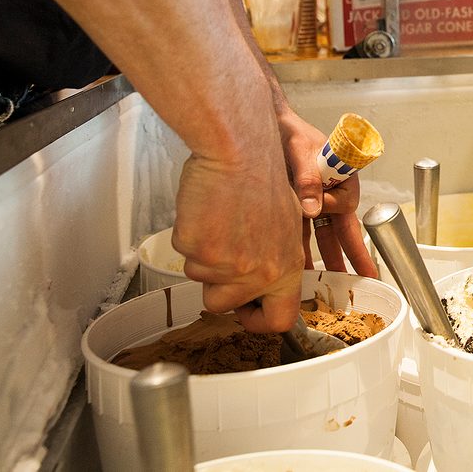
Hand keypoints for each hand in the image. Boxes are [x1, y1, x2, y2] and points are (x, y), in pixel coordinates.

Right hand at [171, 151, 303, 332]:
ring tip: (219, 219)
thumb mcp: (288, 220)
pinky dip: (190, 234)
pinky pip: (184, 254)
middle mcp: (259, 272)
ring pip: (199, 277)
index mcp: (286, 266)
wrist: (239, 151)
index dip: (257, 320)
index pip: (278, 320)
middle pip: (222, 303)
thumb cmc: (261, 176)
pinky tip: (205, 211)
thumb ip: (277, 253)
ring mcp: (227, 264)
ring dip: (203, 254)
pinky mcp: (199, 250)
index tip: (245, 310)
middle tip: (223, 246)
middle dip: (216, 280)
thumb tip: (267, 275)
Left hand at [277, 110, 377, 277]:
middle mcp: (331, 193)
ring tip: (334, 286)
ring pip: (325, 237)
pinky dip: (301, 253)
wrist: (266, 126)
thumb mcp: (300, 150)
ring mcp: (314, 203)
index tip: (313, 203)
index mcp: (341, 176)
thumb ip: (307, 178)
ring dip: (329, 260)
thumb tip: (312, 208)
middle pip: (345, 228)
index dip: (331, 207)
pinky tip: (301, 273)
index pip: (345, 203)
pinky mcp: (296, 209)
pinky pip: (302, 235)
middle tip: (366, 278)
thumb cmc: (290, 130)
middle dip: (354, 255)